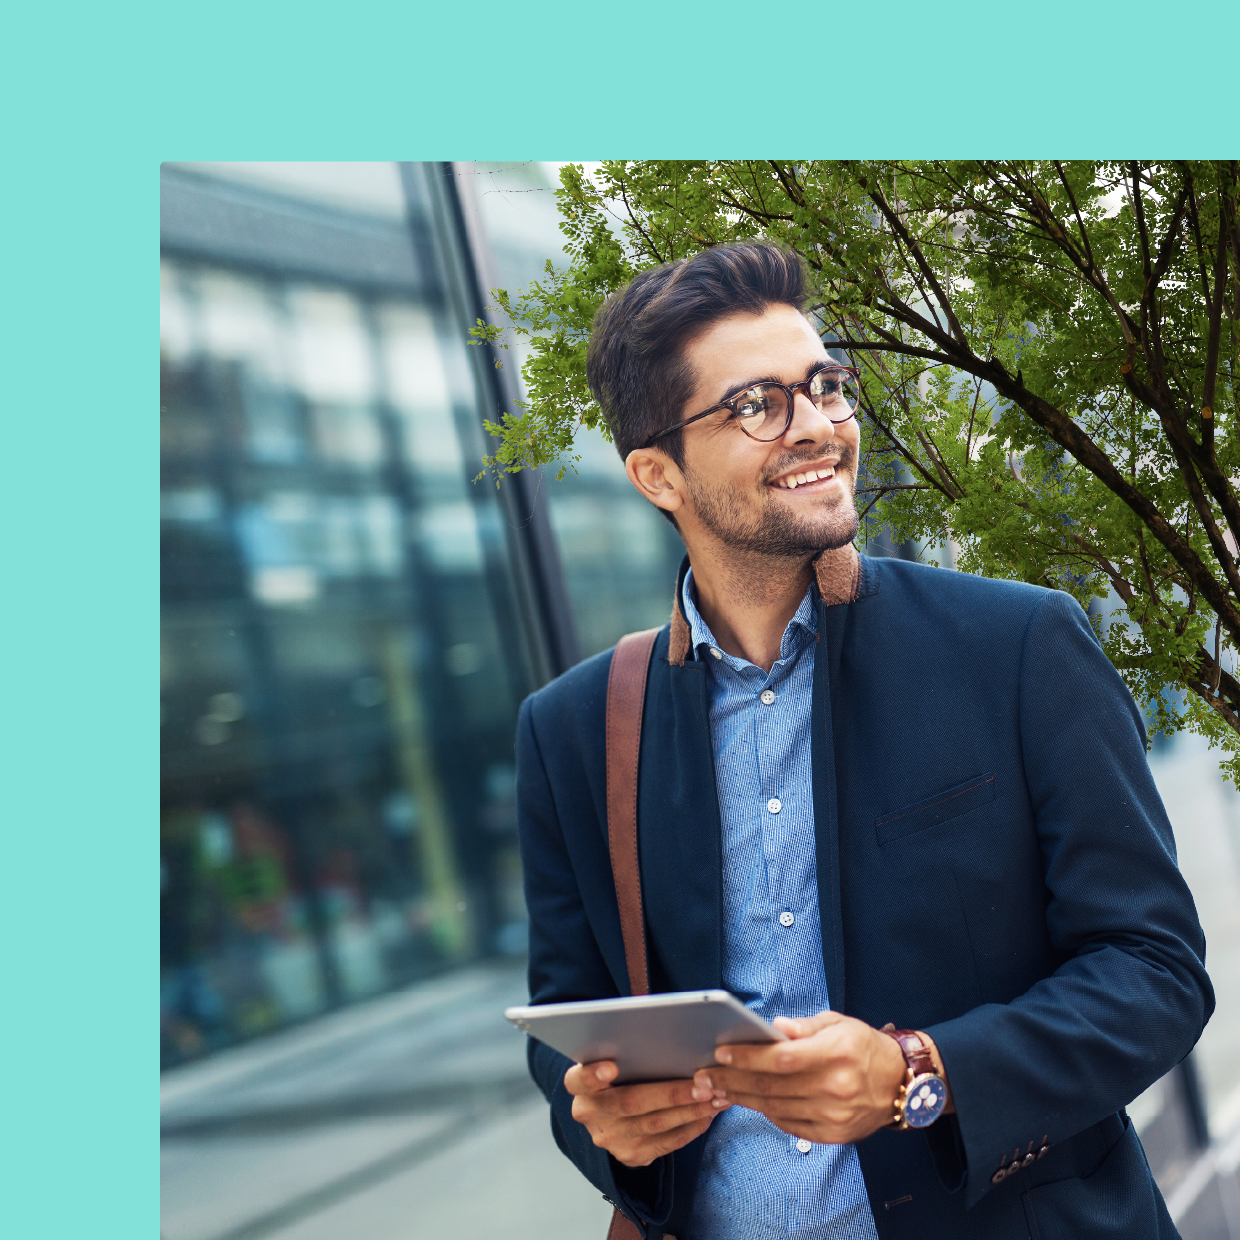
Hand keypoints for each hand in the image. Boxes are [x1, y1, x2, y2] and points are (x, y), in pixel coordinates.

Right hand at [565, 1060, 731, 1167]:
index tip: (612, 1066)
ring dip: (690, 1110)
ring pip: (655, 1125)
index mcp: (579, 1086)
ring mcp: (610, 1139)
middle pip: (631, 1103)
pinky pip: (666, 1144)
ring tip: (716, 1096)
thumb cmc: (620, 1071)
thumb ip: (624, 1046)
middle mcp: (590, 1115)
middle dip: (670, 1093)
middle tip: (702, 1083)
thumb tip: (661, 1025)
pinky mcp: (631, 1156)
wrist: (611, 1114)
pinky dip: (691, 1127)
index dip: (593, 1075)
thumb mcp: (611, 1057)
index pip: (579, 1080)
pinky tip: (709, 1113)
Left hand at [693, 1011, 950, 1144]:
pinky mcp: (833, 1135)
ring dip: (742, 1099)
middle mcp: (835, 1087)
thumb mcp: (839, 1023)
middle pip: (772, 1086)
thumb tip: (772, 1026)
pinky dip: (765, 1112)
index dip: (748, 1057)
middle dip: (732, 1080)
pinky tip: (748, 1101)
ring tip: (716, 1089)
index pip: (782, 1058)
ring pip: (775, 1108)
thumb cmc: (864, 1046)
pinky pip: (789, 1125)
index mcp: (837, 1053)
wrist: (902, 1085)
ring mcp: (834, 1115)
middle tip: (703, 1076)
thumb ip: (805, 1026)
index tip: (720, 1053)